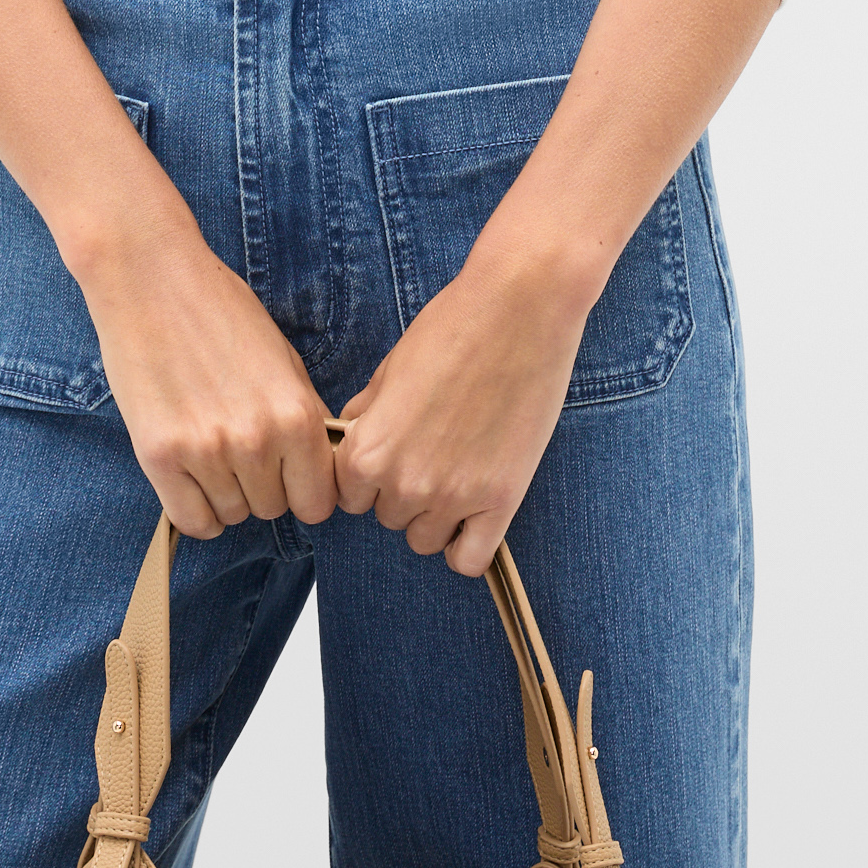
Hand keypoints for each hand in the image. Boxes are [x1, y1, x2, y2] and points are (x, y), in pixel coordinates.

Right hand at [78, 217, 338, 539]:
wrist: (152, 278)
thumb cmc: (219, 310)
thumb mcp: (283, 359)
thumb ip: (301, 416)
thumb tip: (314, 468)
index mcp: (296, 413)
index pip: (318, 502)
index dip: (306, 491)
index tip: (292, 478)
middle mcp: (256, 439)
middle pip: (274, 510)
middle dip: (264, 487)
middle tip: (243, 450)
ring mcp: (206, 450)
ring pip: (233, 516)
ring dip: (227, 493)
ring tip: (212, 447)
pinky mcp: (159, 456)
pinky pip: (192, 520)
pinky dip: (196, 508)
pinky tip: (192, 476)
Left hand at [331, 244, 590, 576]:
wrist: (519, 306)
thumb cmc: (454, 326)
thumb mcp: (390, 370)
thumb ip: (366, 418)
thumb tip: (352, 442)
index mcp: (366, 451)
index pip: (348, 497)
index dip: (370, 474)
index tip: (394, 452)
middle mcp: (402, 483)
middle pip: (388, 518)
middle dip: (405, 490)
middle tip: (436, 448)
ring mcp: (452, 496)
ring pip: (426, 539)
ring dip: (437, 514)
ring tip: (460, 467)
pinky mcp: (500, 500)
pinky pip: (468, 560)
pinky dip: (468, 544)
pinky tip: (477, 511)